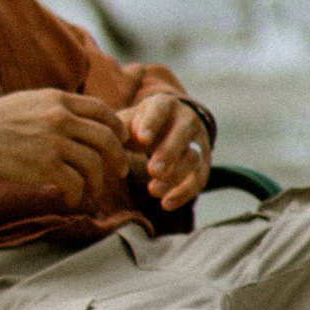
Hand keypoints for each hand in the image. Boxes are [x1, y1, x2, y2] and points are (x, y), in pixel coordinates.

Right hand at [0, 87, 134, 215]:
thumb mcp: (31, 101)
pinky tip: (70, 200)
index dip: (117, 128)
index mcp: (59, 100)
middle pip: (106, 138)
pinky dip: (77, 196)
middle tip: (120, 172)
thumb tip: (80, 122)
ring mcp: (54, 141)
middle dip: (118, 158)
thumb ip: (57, 109)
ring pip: (94, 164)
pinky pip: (74, 183)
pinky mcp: (43, 164)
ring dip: (97, 182)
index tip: (121, 142)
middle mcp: (61, 117)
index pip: (103, 111)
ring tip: (91, 192)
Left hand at [124, 85, 212, 212]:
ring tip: (153, 191)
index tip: (142, 139)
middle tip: (153, 171)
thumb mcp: (129, 120)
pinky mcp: (203, 163)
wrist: (168, 127)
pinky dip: (184, 193)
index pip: (160, 110)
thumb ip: (117, 128)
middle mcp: (186, 120)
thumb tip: (105, 141)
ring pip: (193, 158)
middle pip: (182, 134)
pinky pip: (199, 179)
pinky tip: (165, 204)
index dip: (152, 124)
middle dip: (168, 153)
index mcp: (164, 105)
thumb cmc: (141, 125)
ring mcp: (198, 142)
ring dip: (175, 176)